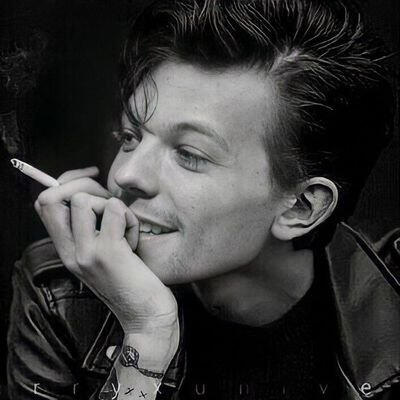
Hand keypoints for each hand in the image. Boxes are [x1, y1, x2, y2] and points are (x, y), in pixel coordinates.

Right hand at [34, 167, 178, 344]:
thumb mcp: (103, 254)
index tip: (91, 179)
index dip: (65, 183)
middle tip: (112, 205)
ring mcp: (86, 253)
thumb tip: (96, 193)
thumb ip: (92, 228)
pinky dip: (130, 219)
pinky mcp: (108, 253)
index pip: (44, 204)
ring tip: (125, 231)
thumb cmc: (131, 280)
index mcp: (67, 250)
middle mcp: (70, 251)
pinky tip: (135, 241)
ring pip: (84, 200)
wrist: (145, 316)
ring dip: (113, 206)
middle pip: (54, 197)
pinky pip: (116, 210)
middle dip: (85, 186)